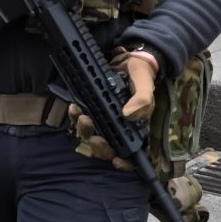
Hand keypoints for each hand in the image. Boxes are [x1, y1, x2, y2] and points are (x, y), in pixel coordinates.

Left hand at [69, 52, 159, 169]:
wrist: (127, 58)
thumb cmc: (141, 75)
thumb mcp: (145, 85)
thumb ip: (142, 100)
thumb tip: (128, 116)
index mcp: (136, 128)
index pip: (132, 155)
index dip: (125, 163)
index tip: (117, 161)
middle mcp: (119, 127)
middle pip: (107, 148)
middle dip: (99, 146)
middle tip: (95, 138)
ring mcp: (104, 118)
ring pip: (91, 134)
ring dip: (84, 129)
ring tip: (82, 116)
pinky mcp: (91, 108)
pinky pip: (80, 117)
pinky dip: (75, 115)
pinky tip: (74, 107)